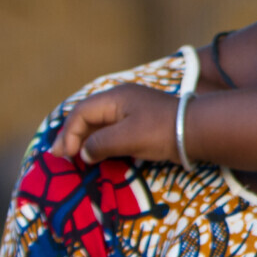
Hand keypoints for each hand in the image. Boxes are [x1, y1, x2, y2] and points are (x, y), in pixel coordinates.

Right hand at [51, 84, 178, 164]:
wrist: (197, 131)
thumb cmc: (160, 131)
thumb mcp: (126, 138)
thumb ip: (99, 144)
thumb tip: (83, 152)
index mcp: (116, 97)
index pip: (81, 112)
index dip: (68, 133)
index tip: (64, 155)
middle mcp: (122, 100)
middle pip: (88, 116)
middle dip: (72, 136)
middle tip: (59, 157)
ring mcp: (132, 112)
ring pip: (100, 125)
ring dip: (85, 140)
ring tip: (73, 158)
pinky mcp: (141, 124)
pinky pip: (113, 131)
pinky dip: (101, 143)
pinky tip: (96, 156)